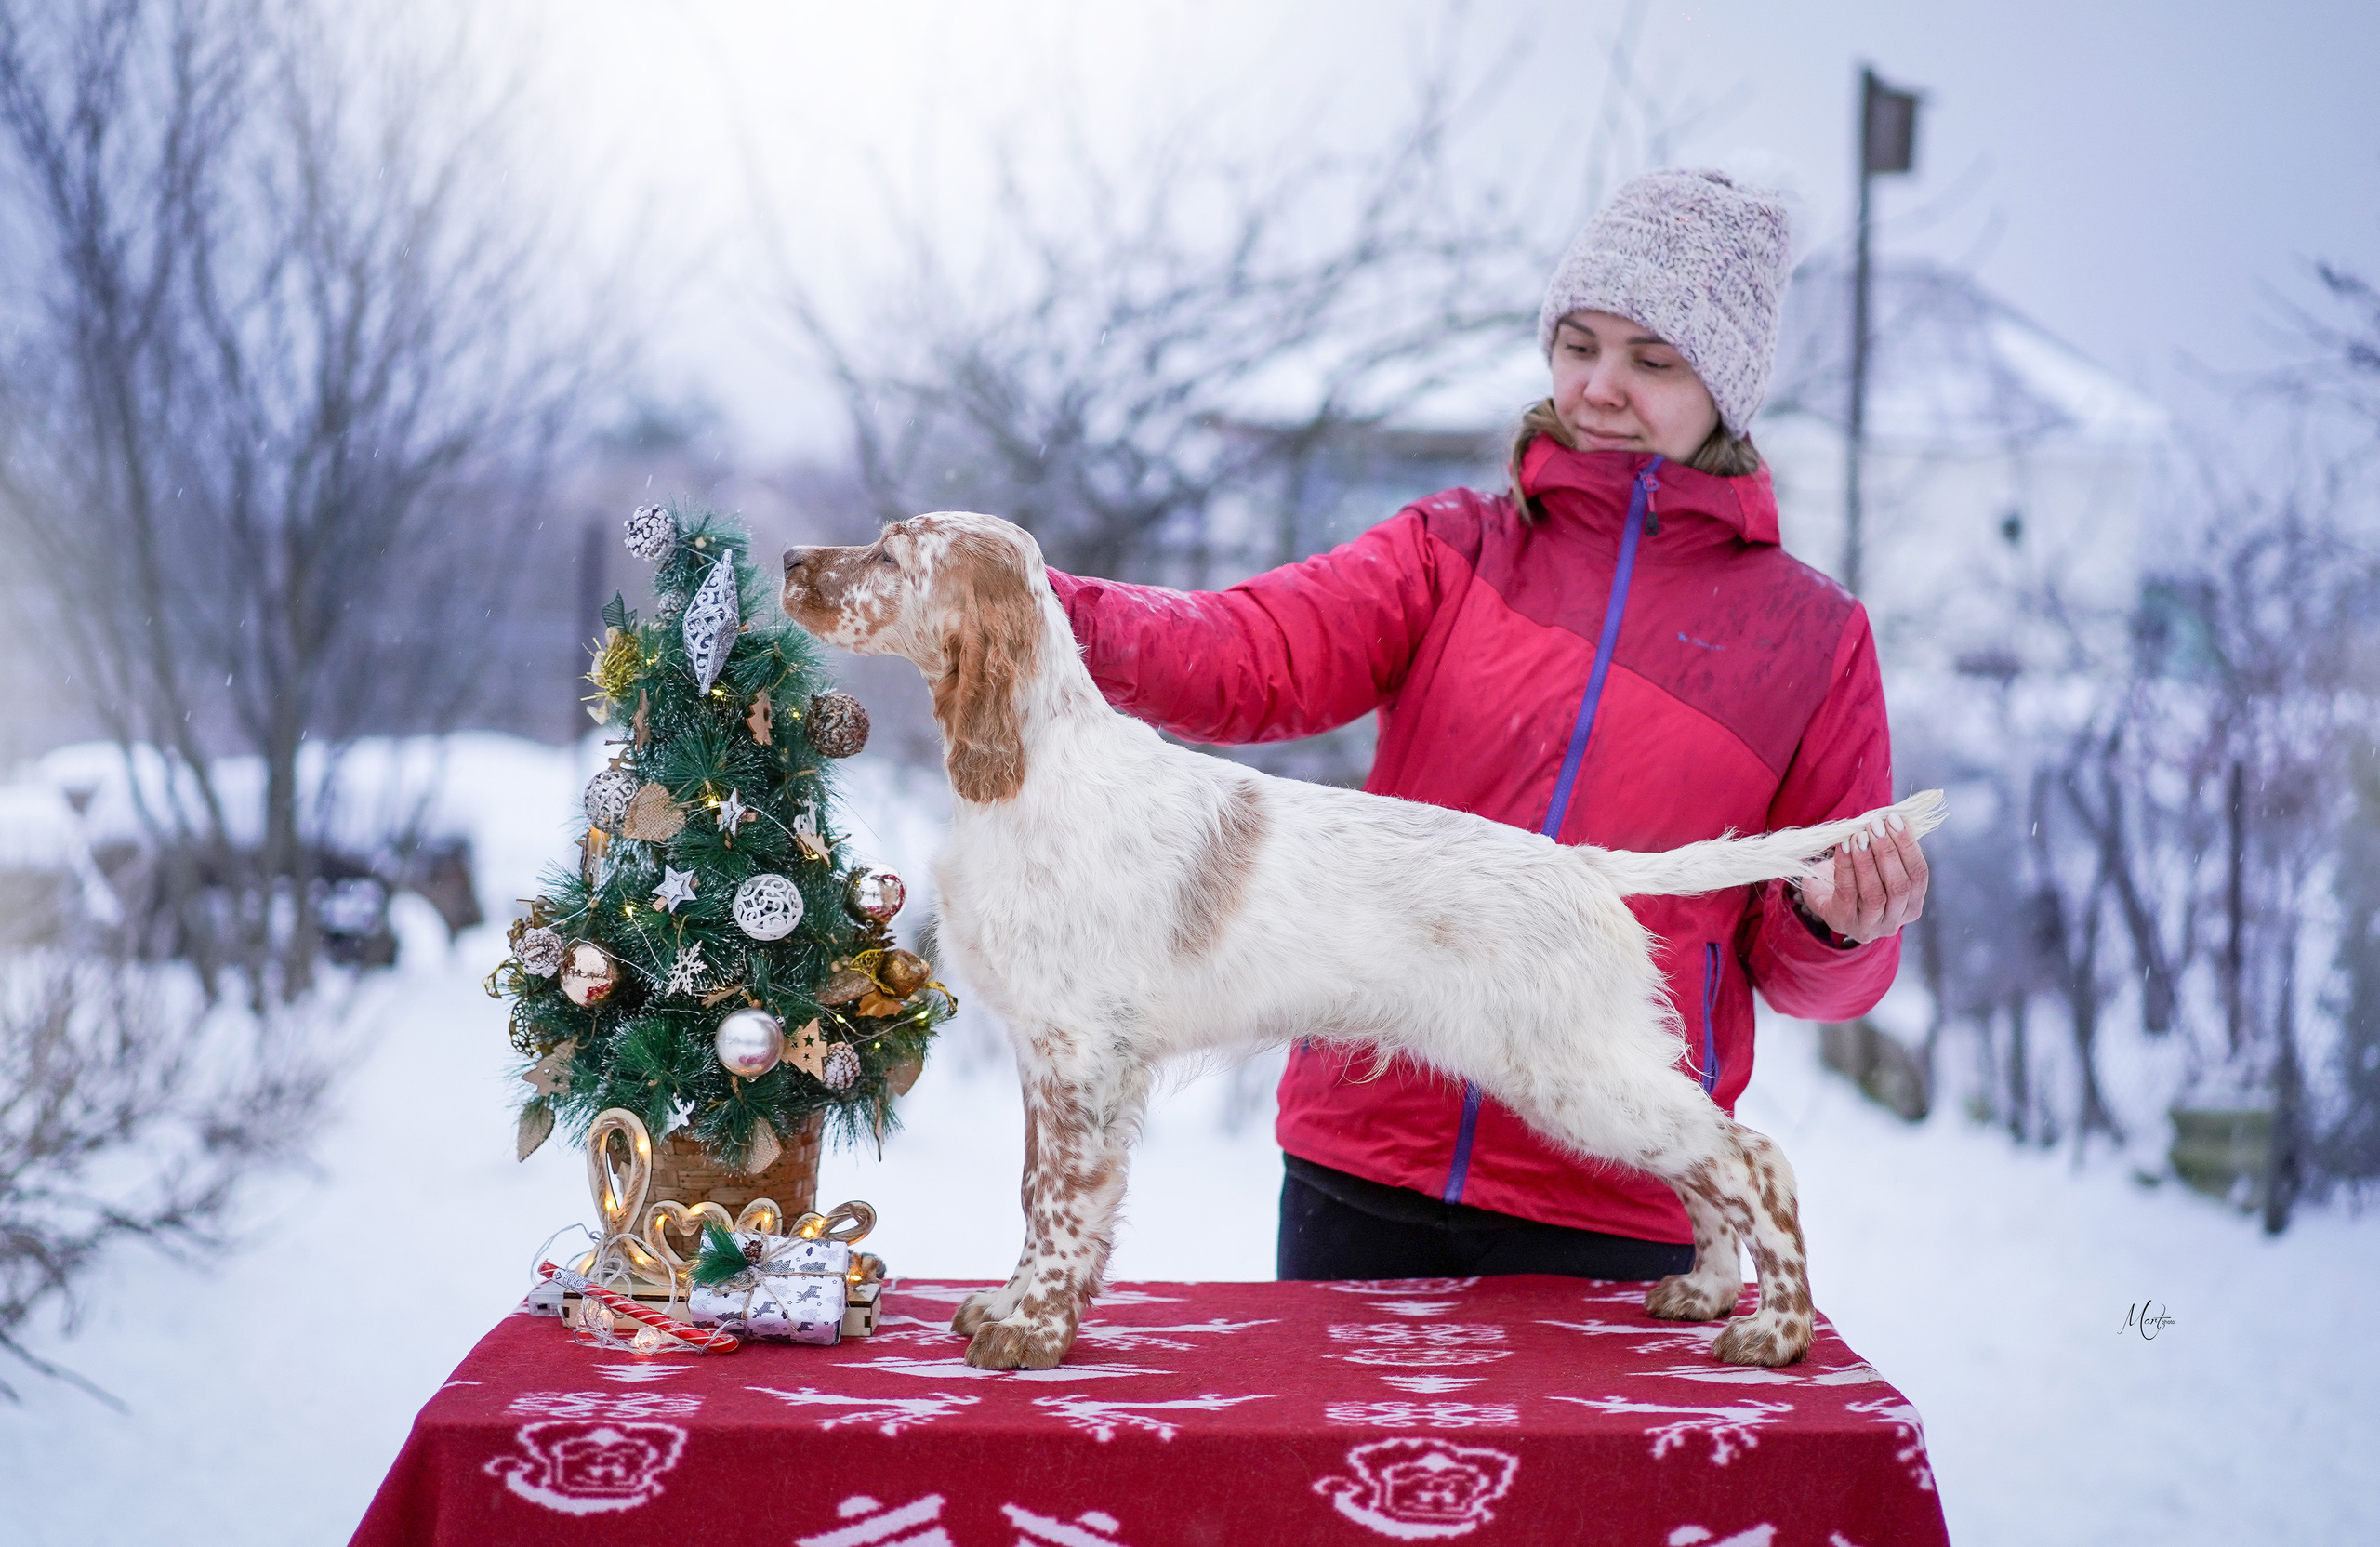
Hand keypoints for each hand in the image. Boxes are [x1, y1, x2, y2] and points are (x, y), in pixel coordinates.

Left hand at [1797, 811, 1928, 944]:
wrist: (1820, 895)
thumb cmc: (1855, 877)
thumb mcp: (1877, 864)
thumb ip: (1889, 847)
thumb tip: (1894, 819)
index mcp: (1911, 906)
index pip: (1919, 876)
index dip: (1909, 846)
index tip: (1895, 820)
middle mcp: (1894, 921)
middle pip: (1899, 886)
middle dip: (1888, 852)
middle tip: (1875, 825)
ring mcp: (1869, 926)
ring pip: (1875, 893)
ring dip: (1867, 861)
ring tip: (1859, 836)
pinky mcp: (1842, 922)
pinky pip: (1847, 893)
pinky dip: (1846, 867)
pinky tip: (1843, 847)